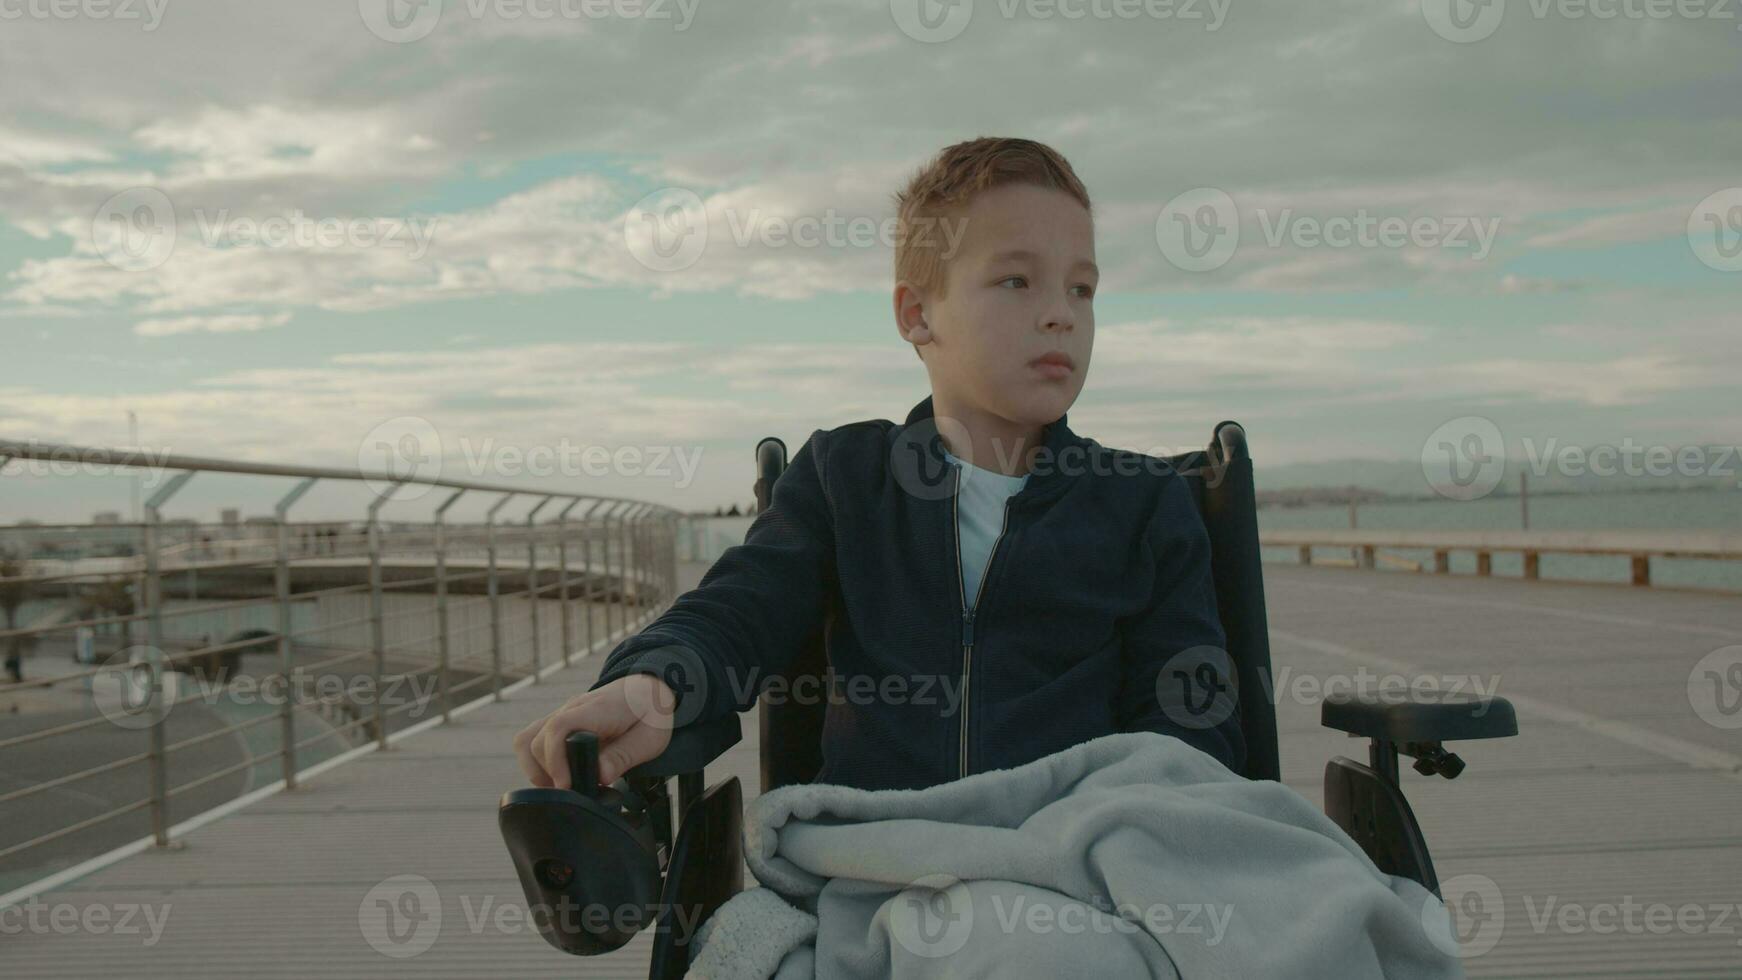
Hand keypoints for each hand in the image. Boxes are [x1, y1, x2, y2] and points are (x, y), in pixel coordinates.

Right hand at [513, 673, 677, 788]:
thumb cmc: (649, 715)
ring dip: (537, 769)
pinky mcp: (556, 722)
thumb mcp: (649, 739)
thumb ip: (624, 756)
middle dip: (549, 773)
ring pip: (526, 741)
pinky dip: (535, 762)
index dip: (556, 760)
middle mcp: (572, 708)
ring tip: (563, 785)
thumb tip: (601, 776)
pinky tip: (558, 775)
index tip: (567, 786)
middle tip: (573, 791)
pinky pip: (530, 740)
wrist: (646, 691)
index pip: (559, 727)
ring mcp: (561, 714)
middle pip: (536, 741)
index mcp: (597, 710)